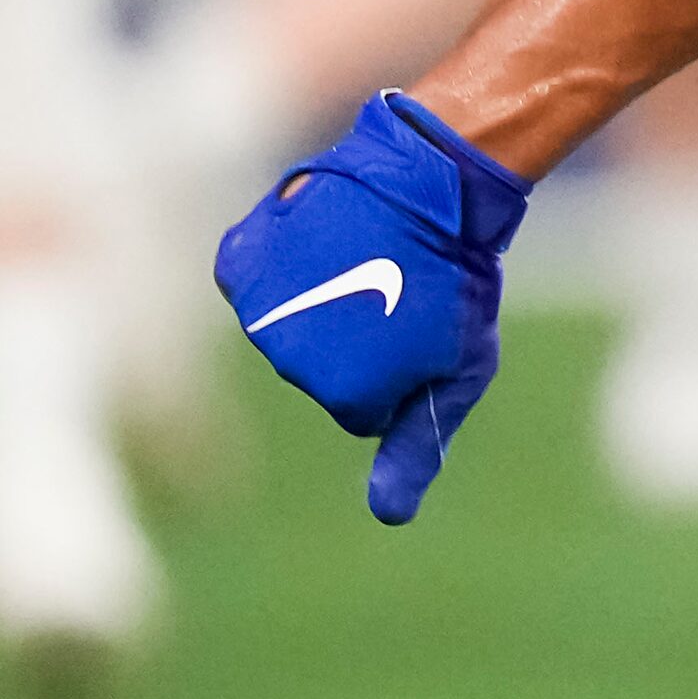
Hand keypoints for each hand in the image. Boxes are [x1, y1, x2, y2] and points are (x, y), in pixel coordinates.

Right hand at [215, 93, 529, 523]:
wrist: (428, 181)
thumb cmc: (457, 279)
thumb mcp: (459, 370)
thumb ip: (418, 447)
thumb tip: (388, 517)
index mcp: (346, 396)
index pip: (364, 411)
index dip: (403, 370)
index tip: (422, 328)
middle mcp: (287, 362)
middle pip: (318, 371)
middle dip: (355, 339)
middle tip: (395, 287)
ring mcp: (256, 312)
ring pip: (285, 328)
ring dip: (317, 301)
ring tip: (362, 259)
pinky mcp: (236, 264)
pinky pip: (254, 286)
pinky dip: (281, 269)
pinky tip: (320, 244)